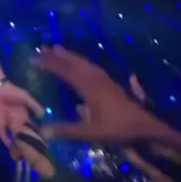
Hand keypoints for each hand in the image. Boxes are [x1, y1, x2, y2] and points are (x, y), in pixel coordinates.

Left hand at [0, 82, 44, 147]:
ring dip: (19, 145)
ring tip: (25, 156)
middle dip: (28, 143)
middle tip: (35, 153)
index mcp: (25, 115)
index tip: (44, 143)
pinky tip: (13, 151)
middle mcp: (17, 122)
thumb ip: (34, 106)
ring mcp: (8, 125)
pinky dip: (8, 143)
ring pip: (15, 137)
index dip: (37, 134)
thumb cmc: (12, 91)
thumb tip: (44, 114)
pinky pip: (4, 137)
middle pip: (24, 134)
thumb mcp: (25, 97)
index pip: (32, 127)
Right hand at [35, 46, 180, 152]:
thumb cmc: (118, 128)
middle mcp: (95, 78)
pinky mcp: (109, 82)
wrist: (145, 125)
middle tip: (41, 48)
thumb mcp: (91, 132)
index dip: (50, 64)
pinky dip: (79, 60)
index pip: (65, 71)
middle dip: (57, 55)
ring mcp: (104, 78)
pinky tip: (78, 63)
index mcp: (89, 87)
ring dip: (68, 55)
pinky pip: (90, 65)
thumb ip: (67, 131)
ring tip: (56, 48)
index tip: (35, 59)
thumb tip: (44, 130)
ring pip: (83, 62)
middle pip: (73, 62)